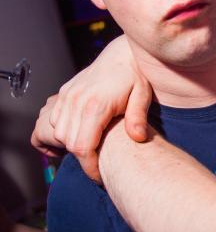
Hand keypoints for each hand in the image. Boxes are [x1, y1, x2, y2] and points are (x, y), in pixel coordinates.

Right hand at [31, 36, 151, 180]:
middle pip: (69, 143)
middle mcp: (76, 101)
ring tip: (94, 151)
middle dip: (83, 159)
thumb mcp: (143, 96)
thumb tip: (138, 137)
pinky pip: (56, 120)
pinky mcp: (65, 93)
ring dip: (72, 145)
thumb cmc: (135, 76)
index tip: (100, 177)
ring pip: (59, 133)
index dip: (89, 167)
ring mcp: (68, 96)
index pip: (83, 147)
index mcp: (95, 105)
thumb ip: (138, 117)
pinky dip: (64, 131)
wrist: (122, 54)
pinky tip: (83, 134)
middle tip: (100, 165)